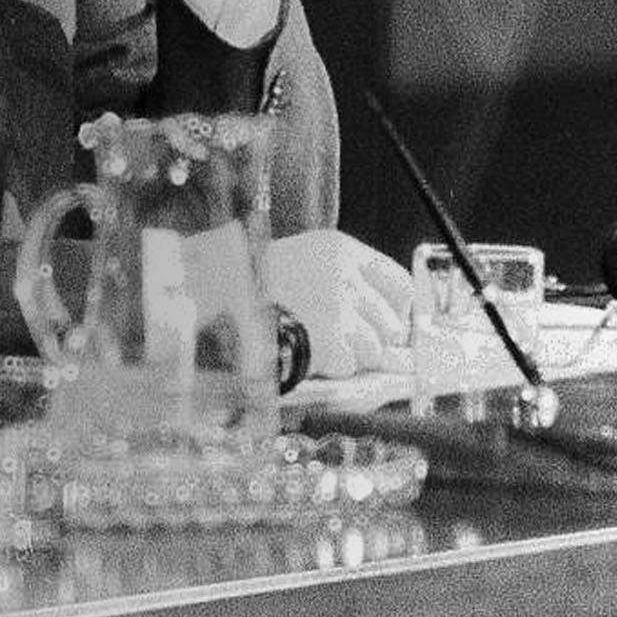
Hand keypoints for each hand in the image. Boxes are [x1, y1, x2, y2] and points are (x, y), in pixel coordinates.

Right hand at [263, 227, 422, 386]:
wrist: (217, 295)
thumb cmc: (257, 279)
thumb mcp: (304, 258)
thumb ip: (346, 278)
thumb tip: (388, 320)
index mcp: (341, 249)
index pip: (399, 283)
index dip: (398, 309)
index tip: (390, 321)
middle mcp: (346, 275)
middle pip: (393, 323)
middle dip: (376, 338)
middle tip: (349, 340)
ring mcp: (339, 309)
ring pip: (375, 349)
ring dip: (352, 355)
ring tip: (319, 343)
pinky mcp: (329, 340)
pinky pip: (349, 366)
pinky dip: (331, 367)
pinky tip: (308, 352)